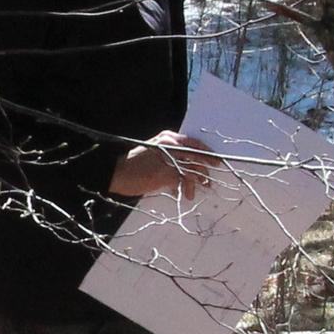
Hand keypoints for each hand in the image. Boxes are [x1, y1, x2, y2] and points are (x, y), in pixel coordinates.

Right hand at [109, 132, 224, 200]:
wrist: (117, 172)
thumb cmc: (134, 165)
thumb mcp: (154, 154)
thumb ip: (170, 157)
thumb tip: (186, 170)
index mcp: (168, 138)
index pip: (194, 143)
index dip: (207, 152)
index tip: (216, 161)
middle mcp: (171, 145)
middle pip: (197, 156)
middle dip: (206, 169)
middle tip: (209, 181)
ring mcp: (171, 158)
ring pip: (193, 169)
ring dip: (199, 181)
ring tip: (198, 191)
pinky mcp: (168, 172)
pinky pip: (184, 181)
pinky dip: (187, 188)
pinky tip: (185, 195)